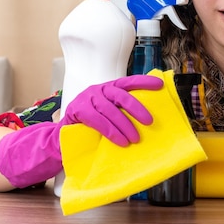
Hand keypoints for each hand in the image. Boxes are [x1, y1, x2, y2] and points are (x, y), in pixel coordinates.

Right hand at [0, 74, 163, 187]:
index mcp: (109, 87)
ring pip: (110, 110)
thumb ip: (122, 110)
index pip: (128, 82)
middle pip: (121, 95)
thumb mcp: (108, 113)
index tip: (159, 84)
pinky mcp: (78, 110)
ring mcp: (88, 98)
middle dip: (137, 108)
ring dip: (124, 126)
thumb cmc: (91, 123)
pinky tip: (120, 141)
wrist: (64, 134)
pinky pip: (98, 121)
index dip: (144, 82)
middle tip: (149, 121)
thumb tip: (148, 119)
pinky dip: (111, 132)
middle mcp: (99, 89)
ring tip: (134, 139)